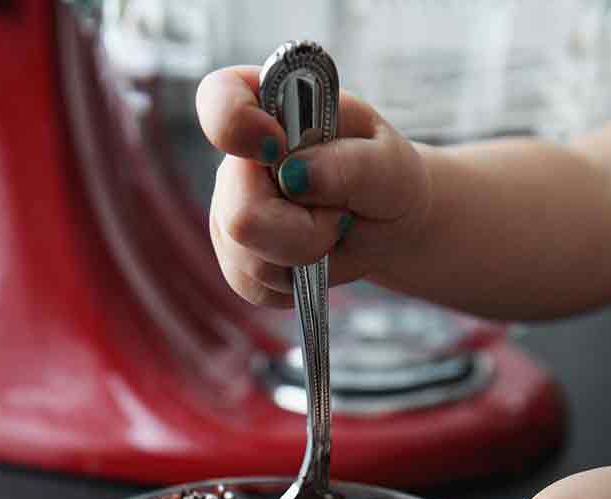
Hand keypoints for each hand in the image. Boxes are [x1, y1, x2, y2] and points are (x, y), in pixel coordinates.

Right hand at [195, 66, 430, 306]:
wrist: (387, 224)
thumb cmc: (386, 179)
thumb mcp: (390, 165)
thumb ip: (352, 165)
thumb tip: (297, 175)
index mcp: (270, 110)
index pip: (219, 101)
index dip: (235, 125)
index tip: (276, 146)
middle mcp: (238, 161)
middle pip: (240, 213)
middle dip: (302, 231)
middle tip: (338, 217)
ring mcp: (230, 211)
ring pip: (247, 258)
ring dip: (304, 256)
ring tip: (331, 231)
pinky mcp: (236, 258)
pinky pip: (253, 286)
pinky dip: (294, 283)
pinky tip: (314, 260)